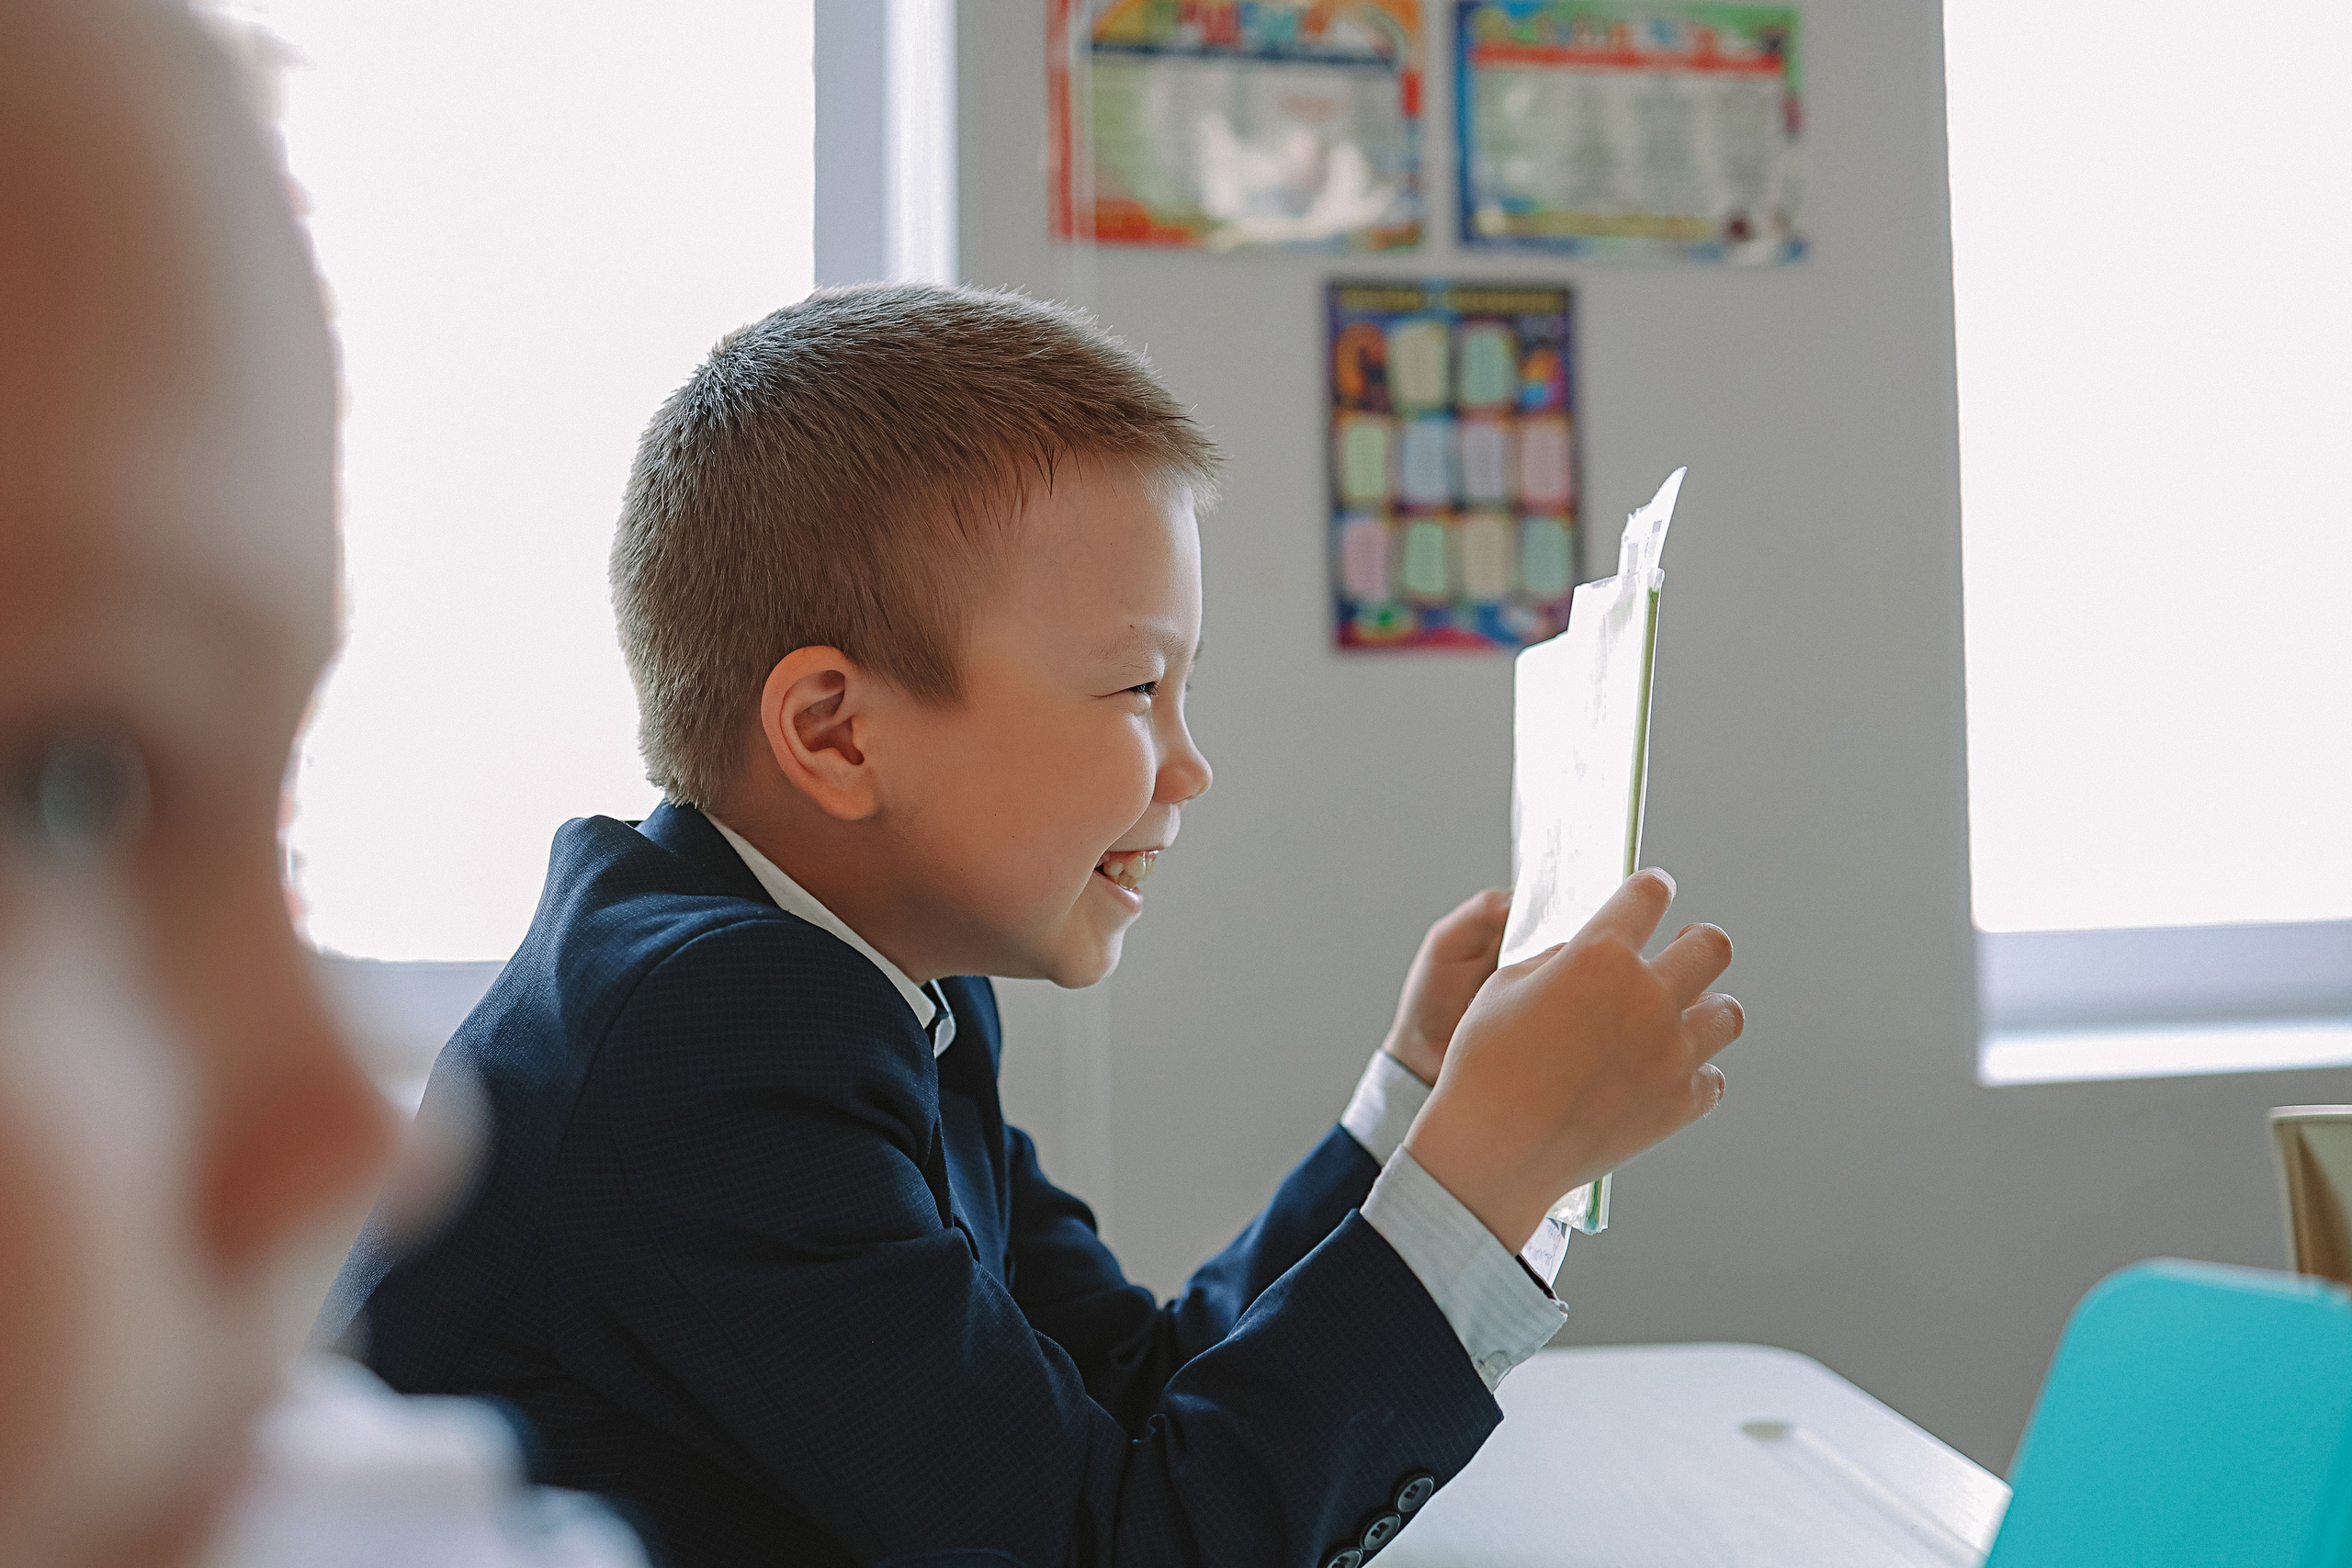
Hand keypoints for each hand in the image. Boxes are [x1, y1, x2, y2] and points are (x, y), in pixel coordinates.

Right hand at [1402, 869, 1742, 1253]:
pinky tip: (1665, 1073)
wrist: (1496, 1150)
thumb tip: (1589, 953)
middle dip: (1697, 941)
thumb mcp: (1505, 986)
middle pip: (1711, 946)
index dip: (1651, 888)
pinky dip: (1691, 1073)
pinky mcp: (1679, 1103)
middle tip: (1684, 949)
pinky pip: (1711, 1077)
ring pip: (1728, 1013)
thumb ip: (1559, 959)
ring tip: (1683, 1015)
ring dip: (1706, 1007)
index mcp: (1601, 954)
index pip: (1647, 896)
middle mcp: (1647, 996)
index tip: (1654, 890)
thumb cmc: (1486, 1064)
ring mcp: (1671, 1051)